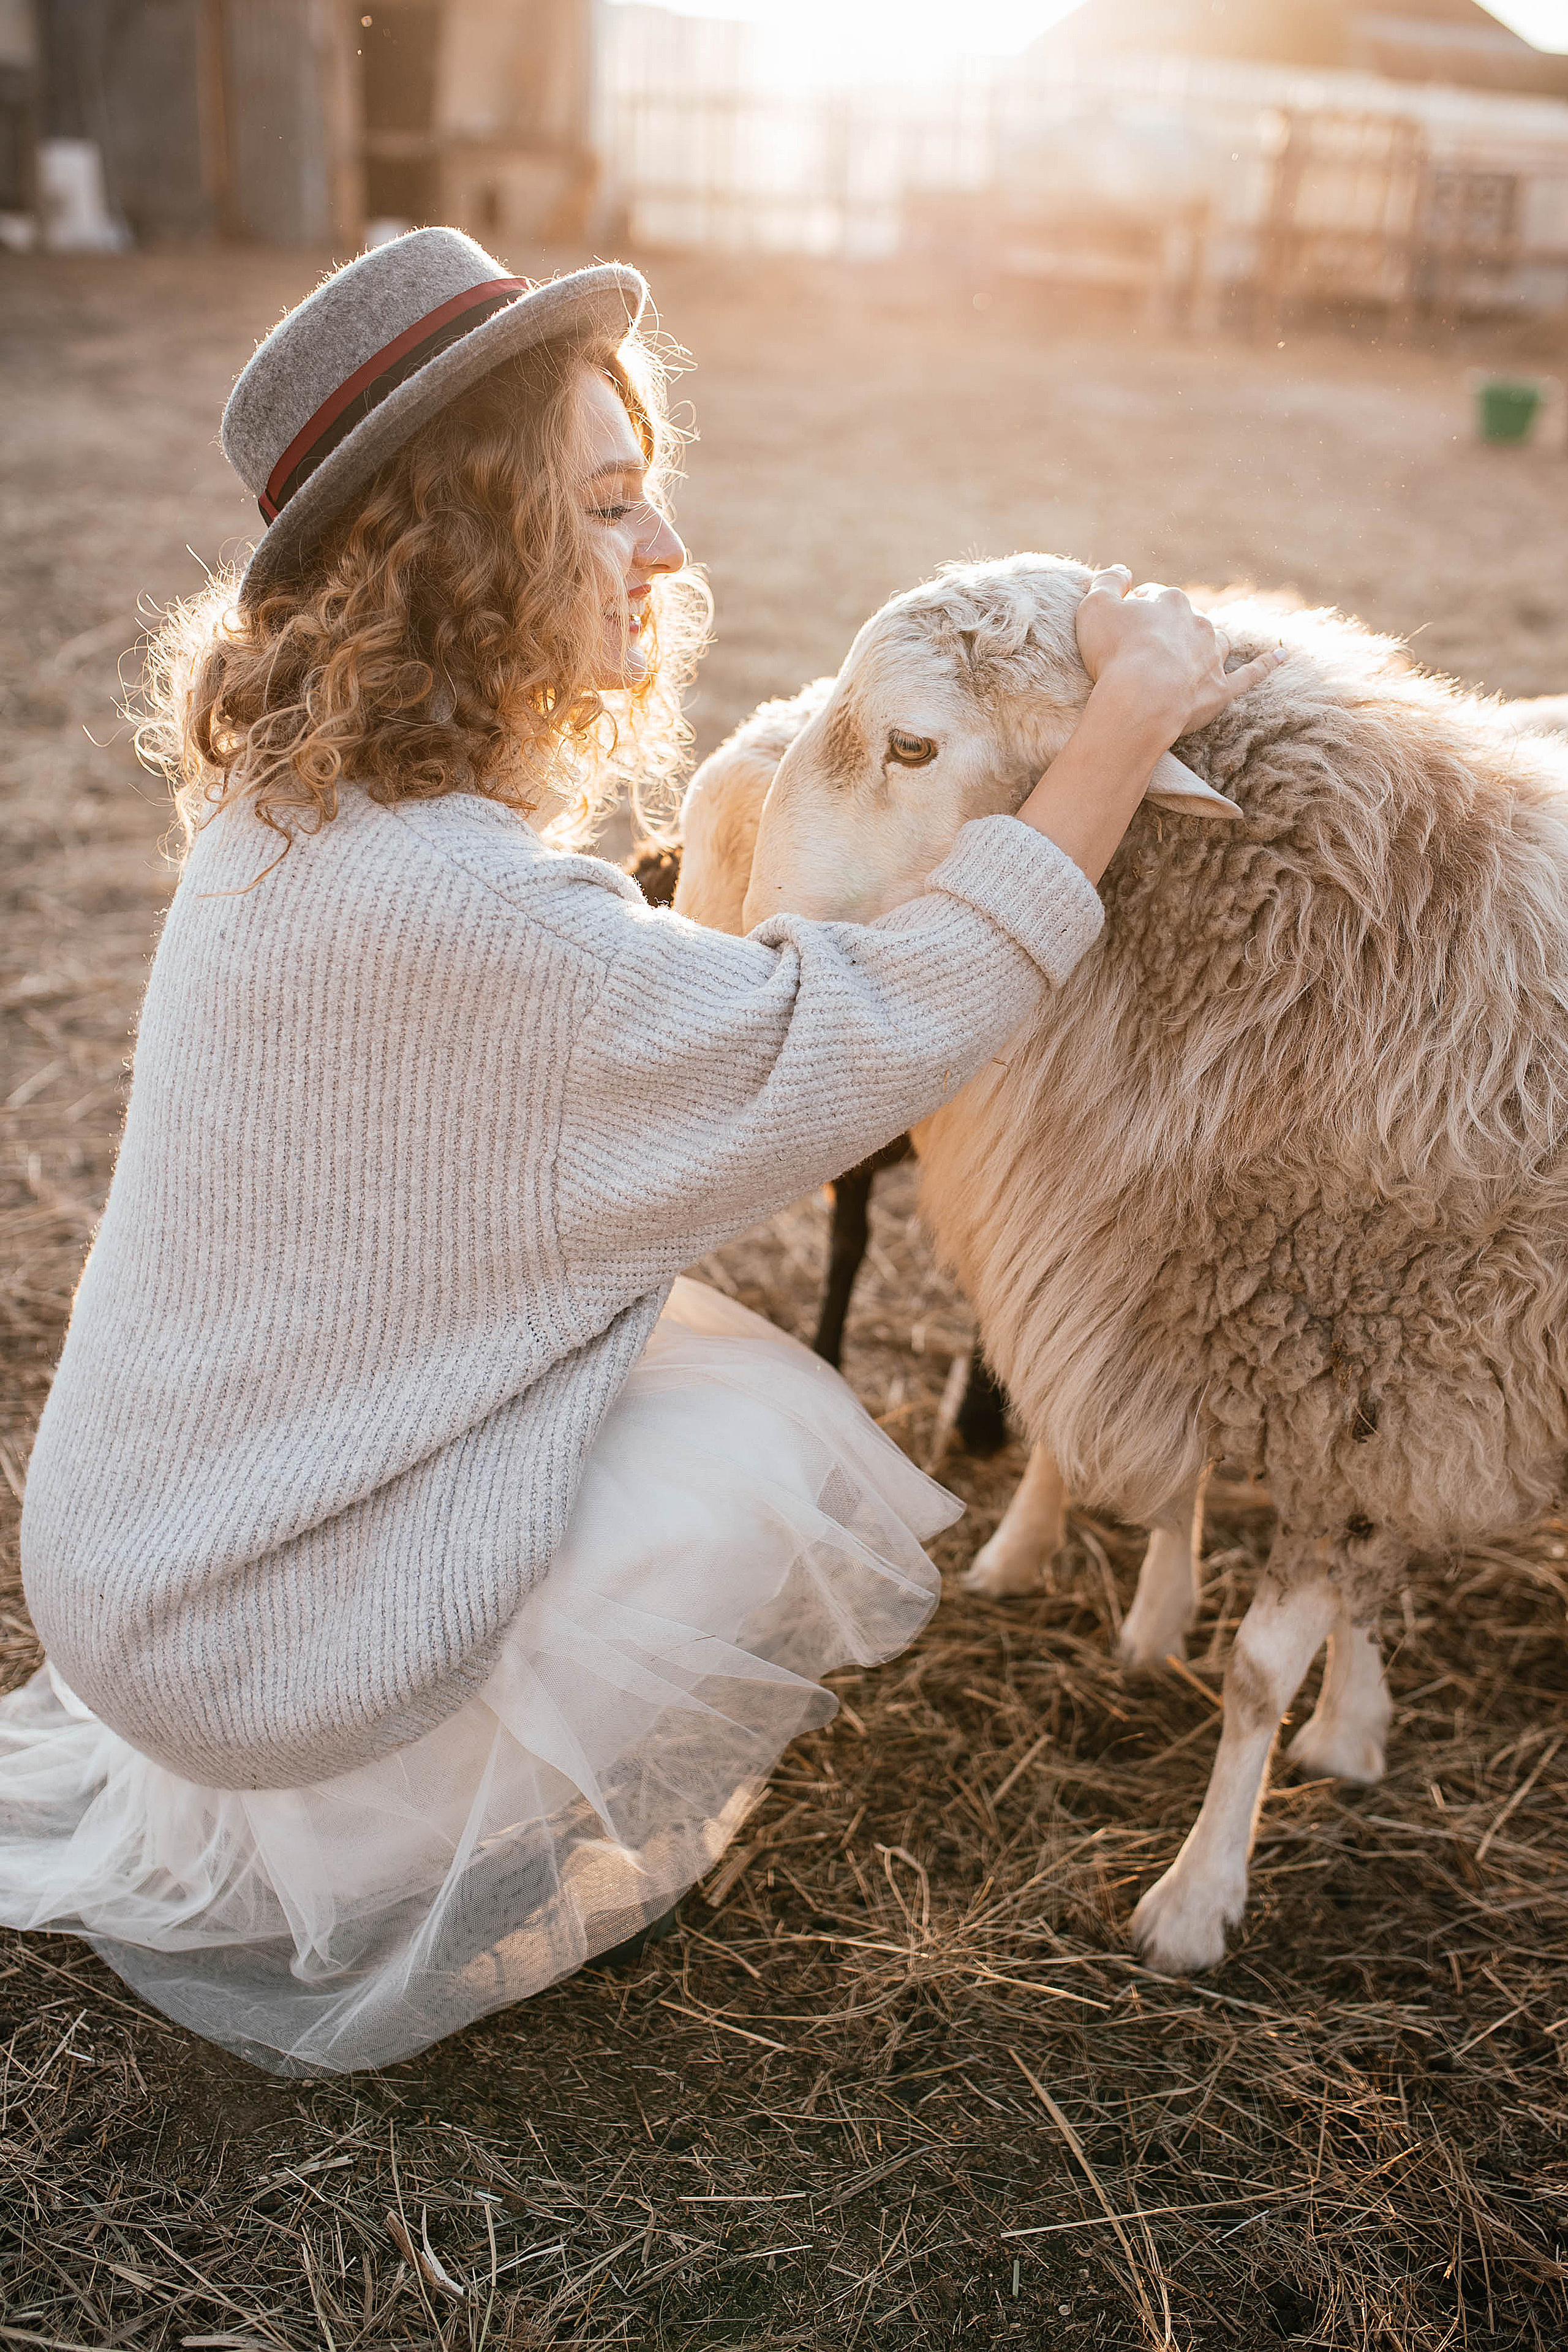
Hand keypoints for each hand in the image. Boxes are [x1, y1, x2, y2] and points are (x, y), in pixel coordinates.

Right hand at [1076, 566, 1282, 739]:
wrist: (1141, 699)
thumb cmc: (1116, 651)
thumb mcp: (1095, 605)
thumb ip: (1107, 581)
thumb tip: (1123, 571)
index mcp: (1171, 601)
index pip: (1154, 597)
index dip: (1135, 611)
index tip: (1122, 627)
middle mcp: (1198, 623)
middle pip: (1184, 620)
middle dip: (1169, 629)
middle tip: (1145, 649)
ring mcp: (1213, 656)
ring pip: (1217, 641)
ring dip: (1208, 643)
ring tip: (1197, 652)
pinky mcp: (1222, 689)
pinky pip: (1251, 674)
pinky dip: (1266, 664)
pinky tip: (1283, 656)